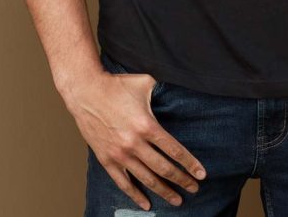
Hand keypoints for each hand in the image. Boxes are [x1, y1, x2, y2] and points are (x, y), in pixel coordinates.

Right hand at [68, 68, 206, 210]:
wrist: (86, 92)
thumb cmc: (117, 85)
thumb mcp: (145, 83)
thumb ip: (163, 90)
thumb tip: (179, 90)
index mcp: (147, 125)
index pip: (174, 150)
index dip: (189, 164)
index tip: (201, 174)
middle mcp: (134, 143)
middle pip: (164, 168)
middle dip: (182, 180)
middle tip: (194, 189)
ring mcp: (120, 154)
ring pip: (147, 179)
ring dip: (164, 192)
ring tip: (177, 200)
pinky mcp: (107, 160)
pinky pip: (124, 183)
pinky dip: (136, 196)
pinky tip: (147, 205)